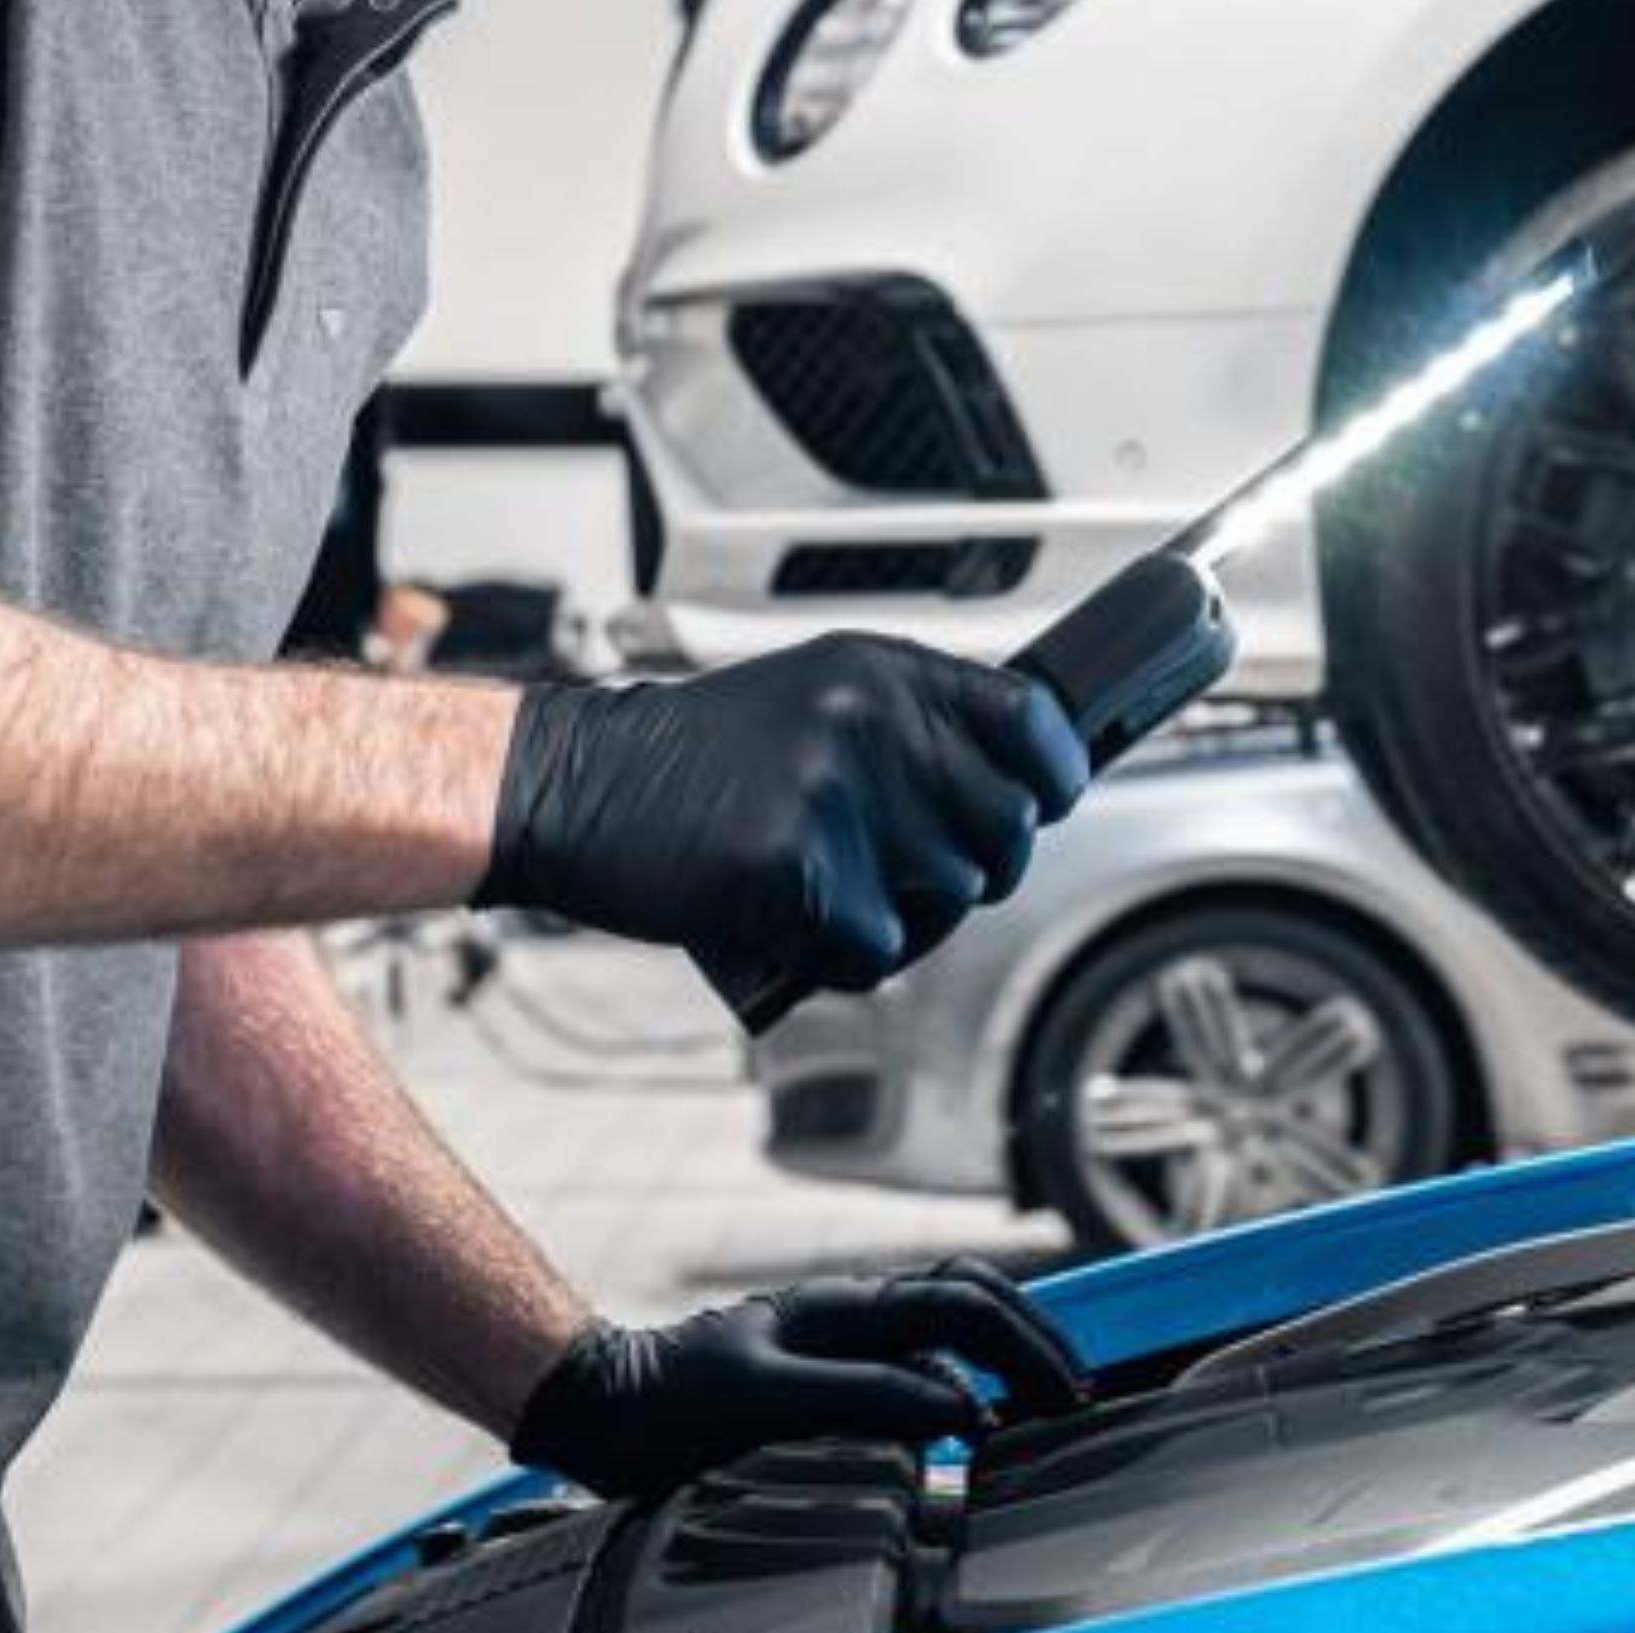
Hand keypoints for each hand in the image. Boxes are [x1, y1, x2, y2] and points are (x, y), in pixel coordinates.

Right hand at [475, 634, 1091, 1002]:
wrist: (579, 786)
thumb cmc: (695, 761)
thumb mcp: (814, 700)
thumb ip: (912, 730)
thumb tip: (1023, 786)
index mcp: (882, 672)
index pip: (1032, 718)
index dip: (1056, 773)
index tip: (1048, 798)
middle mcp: (871, 722)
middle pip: (1008, 827)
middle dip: (977, 867)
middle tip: (910, 871)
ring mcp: (836, 792)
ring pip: (951, 896)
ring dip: (906, 916)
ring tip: (833, 892)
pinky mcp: (798, 867)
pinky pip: (881, 947)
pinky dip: (845, 957)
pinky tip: (795, 924)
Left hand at [507, 1258, 1091, 1498]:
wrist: (596, 1406)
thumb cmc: (664, 1408)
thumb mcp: (761, 1402)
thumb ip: (862, 1395)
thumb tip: (959, 1406)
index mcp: (841, 1310)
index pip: (964, 1308)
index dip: (1025, 1351)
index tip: (1060, 1404)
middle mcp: (847, 1311)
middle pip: (969, 1294)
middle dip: (1033, 1337)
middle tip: (1074, 1398)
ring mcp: (835, 1333)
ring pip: (945, 1310)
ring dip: (1004, 1341)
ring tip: (1042, 1395)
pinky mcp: (821, 1363)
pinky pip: (914, 1344)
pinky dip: (963, 1362)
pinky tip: (973, 1407)